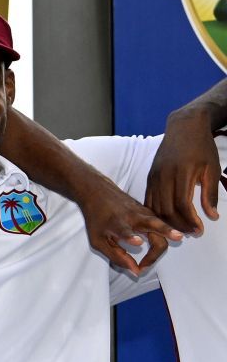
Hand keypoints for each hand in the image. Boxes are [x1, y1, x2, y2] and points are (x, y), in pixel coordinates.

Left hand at [79, 178, 179, 273]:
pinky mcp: (149, 212)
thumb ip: (116, 256)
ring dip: (169, 232)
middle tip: (160, 253)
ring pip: (160, 224)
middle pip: (152, 227)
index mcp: (117, 223)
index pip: (125, 231)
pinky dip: (167, 233)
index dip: (130, 237)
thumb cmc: (97, 220)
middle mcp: (133, 217)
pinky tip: (173, 238)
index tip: (138, 241)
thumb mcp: (98, 241)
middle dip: (162, 235)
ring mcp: (144, 212)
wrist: (98, 193)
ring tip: (179, 237)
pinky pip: (160, 224)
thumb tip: (136, 271)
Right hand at [145, 108, 220, 233]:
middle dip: (179, 225)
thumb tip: (212, 216)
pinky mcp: (150, 178)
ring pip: (156, 208)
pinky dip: (157, 213)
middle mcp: (164, 177)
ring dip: (167, 222)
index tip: (199, 230)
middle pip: (167, 210)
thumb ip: (211, 194)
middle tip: (191, 233)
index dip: (190, 221)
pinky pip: (150, 201)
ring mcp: (154, 177)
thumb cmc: (202, 147)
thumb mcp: (212, 169)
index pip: (182, 205)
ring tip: (180, 229)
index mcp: (182, 173)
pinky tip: (167, 219)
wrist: (184, 128)